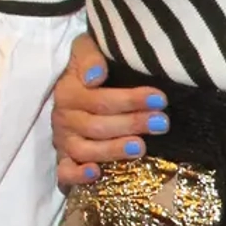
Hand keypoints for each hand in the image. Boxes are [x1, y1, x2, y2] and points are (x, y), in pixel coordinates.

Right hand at [52, 31, 165, 187]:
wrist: (68, 84)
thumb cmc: (88, 67)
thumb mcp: (84, 50)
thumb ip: (88, 56)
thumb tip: (96, 75)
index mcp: (69, 92)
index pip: (100, 99)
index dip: (130, 100)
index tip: (160, 99)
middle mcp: (64, 118)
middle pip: (98, 126)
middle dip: (132, 124)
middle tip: (162, 123)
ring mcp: (64, 140)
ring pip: (86, 150)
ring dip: (114, 150)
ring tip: (142, 147)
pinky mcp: (64, 159)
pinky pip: (64, 171)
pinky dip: (77, 175)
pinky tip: (96, 173)